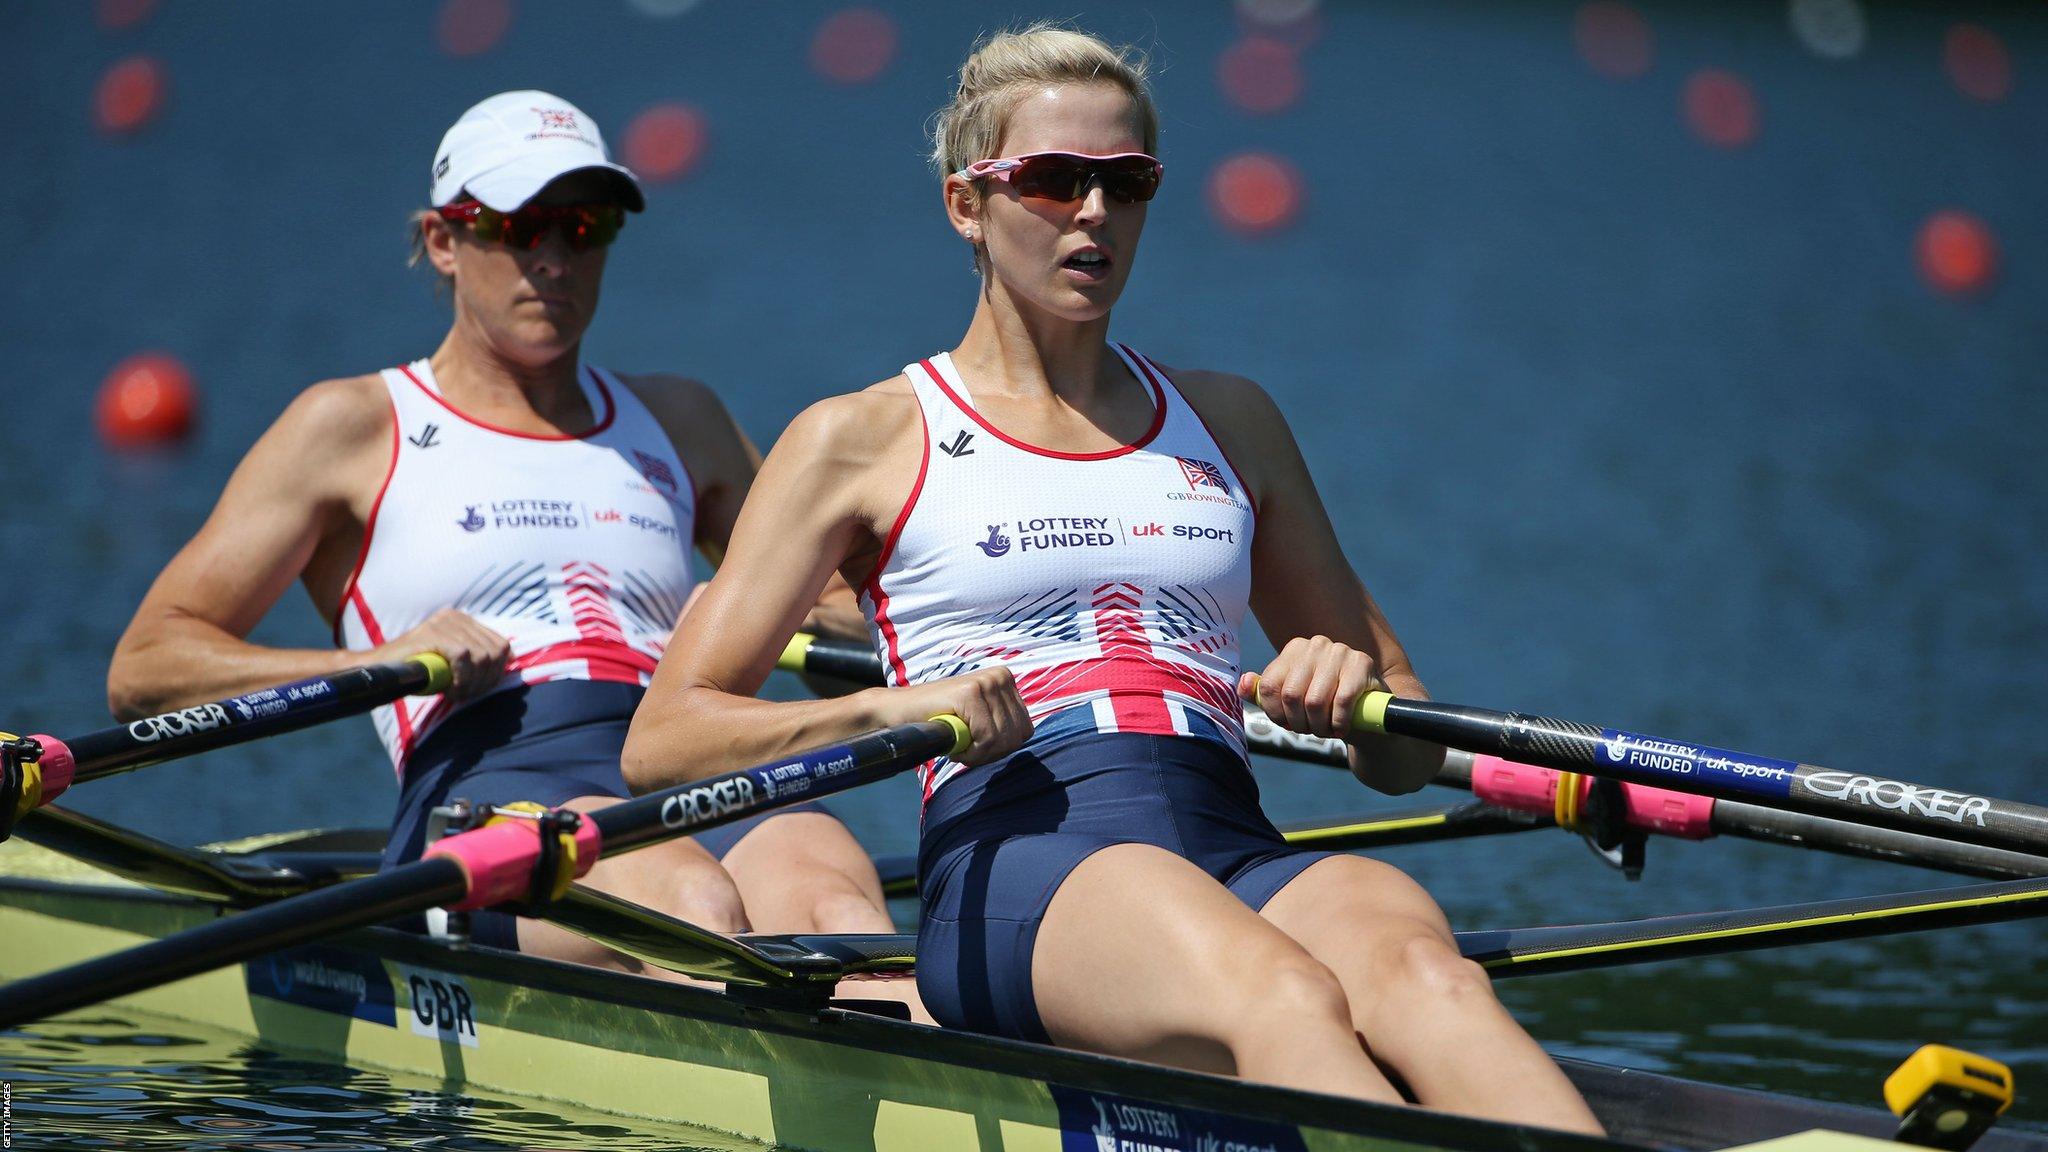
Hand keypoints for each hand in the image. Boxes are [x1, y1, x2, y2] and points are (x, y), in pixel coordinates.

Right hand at [372, 609, 510, 702]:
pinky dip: (461, 677)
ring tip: (454, 691)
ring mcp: (443, 622)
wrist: (378, 671)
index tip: (478, 688)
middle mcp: (456, 617)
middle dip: (484, 681)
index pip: (502, 645)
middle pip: (495, 653)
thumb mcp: (453, 663)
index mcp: (464, 621)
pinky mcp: (432, 632)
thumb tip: (511, 659)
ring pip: (481, 656)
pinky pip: (463, 656)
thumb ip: (478, 658)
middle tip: (464, 694)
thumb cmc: (417, 671)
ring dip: (471, 683)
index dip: (497, 672)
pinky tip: (448, 688)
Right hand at [863, 666, 1030, 766]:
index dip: (1001, 748)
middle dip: (991, 753)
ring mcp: (986, 681)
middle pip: (1016, 736)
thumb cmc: (939, 722)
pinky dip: (969, 751)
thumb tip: (1024, 737)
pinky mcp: (970, 691)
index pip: (1025, 730)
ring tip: (957, 743)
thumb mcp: (979, 720)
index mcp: (1006, 680)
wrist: (897, 713)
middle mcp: (1000, 676)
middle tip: (964, 748)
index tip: (976, 747)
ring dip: (977, 753)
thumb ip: (1002, 724)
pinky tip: (952, 743)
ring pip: (1001, 740)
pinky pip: (986, 738)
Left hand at [1239, 635, 1380, 740]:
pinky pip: (1342, 701)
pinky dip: (1338, 723)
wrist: (1368, 711)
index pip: (1269, 685)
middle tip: (1309, 731)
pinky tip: (1341, 728)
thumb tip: (1242, 685)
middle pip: (1291, 695)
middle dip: (1298, 723)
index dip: (1275, 714)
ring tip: (1325, 731)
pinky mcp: (1362, 663)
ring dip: (1319, 726)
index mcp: (1294, 648)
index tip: (1288, 724)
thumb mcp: (1293, 699)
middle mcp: (1315, 644)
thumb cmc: (1325, 704)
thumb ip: (1265, 693)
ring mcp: (1340, 650)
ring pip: (1315, 701)